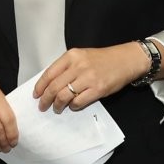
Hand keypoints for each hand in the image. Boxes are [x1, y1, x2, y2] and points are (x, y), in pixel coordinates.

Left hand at [33, 44, 148, 112]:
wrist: (127, 60)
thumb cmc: (105, 59)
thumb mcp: (82, 56)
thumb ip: (67, 67)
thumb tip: (50, 84)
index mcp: (72, 56)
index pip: (49, 74)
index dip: (40, 87)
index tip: (36, 94)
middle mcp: (79, 66)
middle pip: (54, 87)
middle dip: (45, 100)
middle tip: (43, 106)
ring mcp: (88, 78)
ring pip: (64, 96)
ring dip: (58, 105)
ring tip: (58, 108)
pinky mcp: (98, 89)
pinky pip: (78, 102)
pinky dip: (73, 106)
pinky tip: (74, 105)